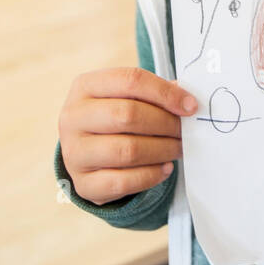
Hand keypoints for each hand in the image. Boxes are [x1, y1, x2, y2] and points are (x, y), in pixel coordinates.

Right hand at [58, 67, 196, 204]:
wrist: (87, 153)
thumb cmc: (113, 118)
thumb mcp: (126, 96)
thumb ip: (154, 94)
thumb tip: (187, 101)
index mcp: (85, 86)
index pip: (130, 80)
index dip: (165, 93)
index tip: (190, 106)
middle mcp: (73, 117)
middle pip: (127, 115)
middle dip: (165, 124)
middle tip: (184, 131)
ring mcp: (74, 153)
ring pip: (127, 150)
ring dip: (162, 150)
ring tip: (177, 148)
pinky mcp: (83, 184)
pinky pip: (123, 182)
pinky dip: (151, 175)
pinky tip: (165, 168)